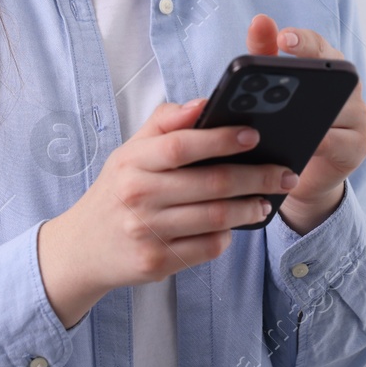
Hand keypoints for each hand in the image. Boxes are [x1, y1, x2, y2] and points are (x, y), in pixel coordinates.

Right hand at [36, 99, 301, 327]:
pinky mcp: (156, 263)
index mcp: (132, 163)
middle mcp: (138, 196)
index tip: (255, 134)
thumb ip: (164, 124)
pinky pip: (207, 248)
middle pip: (210, 184)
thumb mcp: (128, 152)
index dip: (221, 139)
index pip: (181, 145)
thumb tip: (202, 104)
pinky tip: (236, 226)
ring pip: (215, 218)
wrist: (80, 249)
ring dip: (250, 209)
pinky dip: (228, 236)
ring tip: (267, 201)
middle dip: (256, 177)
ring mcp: (147, 232)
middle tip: (285, 174)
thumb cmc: (115, 192)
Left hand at [246, 14, 365, 234]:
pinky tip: (303, 142)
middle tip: (284, 66)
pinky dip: (322, 141)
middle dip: (311, 66)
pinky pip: (340, 141)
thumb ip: (264, 55)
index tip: (283, 39)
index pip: (318, 45)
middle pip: (334, 71)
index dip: (302, 41)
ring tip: (284, 109)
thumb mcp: (271, 90)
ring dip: (313, 109)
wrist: (302, 174)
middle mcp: (347, 88)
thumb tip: (259, 22)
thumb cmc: (287, 127)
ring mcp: (357, 116)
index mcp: (328, 68)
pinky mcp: (358, 146)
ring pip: (339, 107)